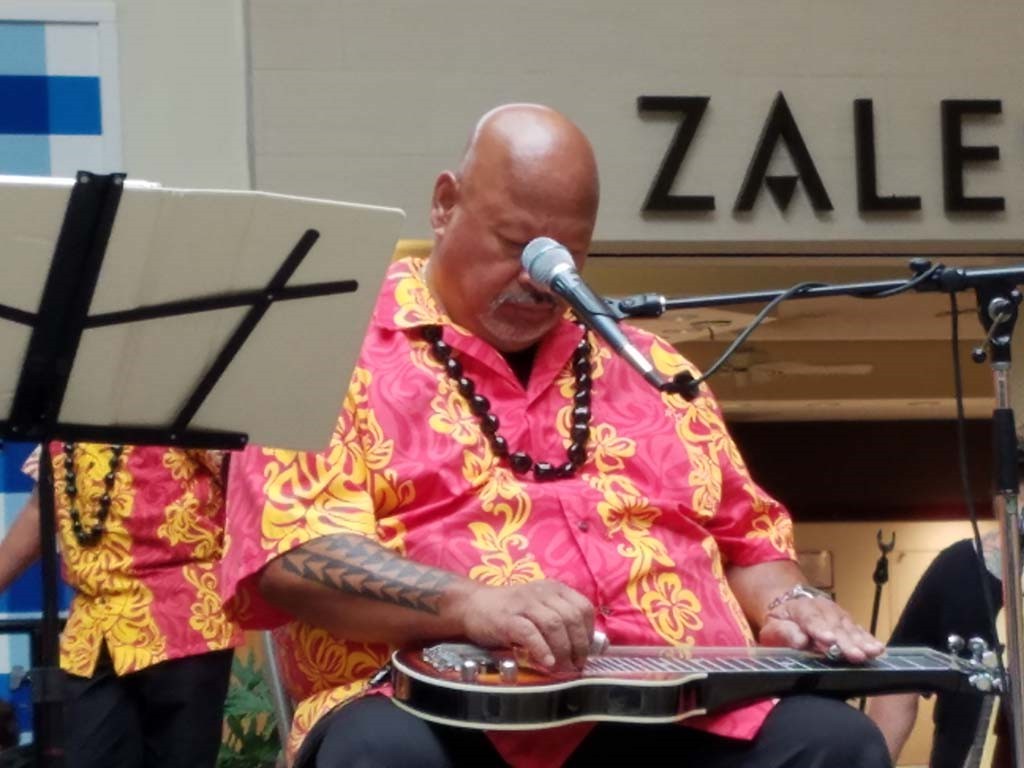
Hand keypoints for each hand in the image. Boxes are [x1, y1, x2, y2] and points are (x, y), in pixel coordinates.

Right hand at [459, 579, 594, 672]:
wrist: (472, 606)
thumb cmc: (510, 612)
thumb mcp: (539, 609)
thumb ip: (560, 621)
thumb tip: (586, 647)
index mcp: (553, 589)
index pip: (583, 607)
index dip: (589, 631)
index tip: (586, 651)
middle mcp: (541, 592)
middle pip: (571, 617)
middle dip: (579, 645)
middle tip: (576, 665)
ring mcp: (524, 604)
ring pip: (554, 624)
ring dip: (563, 649)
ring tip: (563, 667)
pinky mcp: (507, 618)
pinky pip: (530, 633)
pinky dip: (542, 649)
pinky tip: (547, 663)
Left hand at [759, 596, 884, 662]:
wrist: (789, 605)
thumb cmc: (781, 622)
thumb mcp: (773, 628)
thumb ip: (785, 633)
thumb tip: (800, 640)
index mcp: (800, 609)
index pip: (811, 620)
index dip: (820, 630)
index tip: (829, 641)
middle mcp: (822, 609)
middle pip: (835, 626)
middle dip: (846, 641)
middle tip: (855, 655)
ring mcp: (837, 614)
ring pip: (849, 627)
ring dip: (861, 641)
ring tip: (871, 652)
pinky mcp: (847, 621)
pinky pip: (859, 630)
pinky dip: (868, 639)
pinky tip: (878, 648)